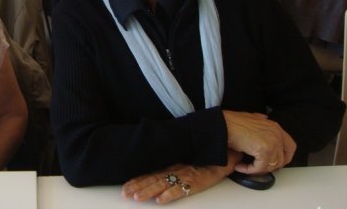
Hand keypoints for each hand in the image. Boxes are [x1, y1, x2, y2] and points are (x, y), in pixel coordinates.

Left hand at [122, 151, 240, 203]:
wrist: (226, 151)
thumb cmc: (206, 157)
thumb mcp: (188, 159)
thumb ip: (175, 165)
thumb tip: (159, 173)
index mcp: (173, 164)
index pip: (151, 173)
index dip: (137, 180)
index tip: (124, 186)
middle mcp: (176, 169)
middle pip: (153, 179)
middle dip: (138, 187)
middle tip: (125, 194)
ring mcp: (186, 176)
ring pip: (163, 184)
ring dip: (149, 191)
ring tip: (137, 198)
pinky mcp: (197, 182)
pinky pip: (182, 189)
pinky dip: (171, 194)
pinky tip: (161, 200)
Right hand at [223, 110, 295, 173]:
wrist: (222, 124)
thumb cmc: (231, 120)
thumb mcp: (251, 117)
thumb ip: (261, 120)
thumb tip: (264, 119)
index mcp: (275, 127)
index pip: (290, 146)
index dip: (285, 157)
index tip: (275, 163)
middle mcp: (277, 135)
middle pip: (282, 159)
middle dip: (270, 166)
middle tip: (258, 167)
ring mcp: (272, 143)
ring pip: (271, 166)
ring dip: (257, 169)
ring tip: (245, 166)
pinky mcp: (264, 152)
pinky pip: (259, 168)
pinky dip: (249, 170)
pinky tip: (240, 166)